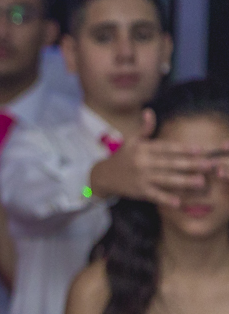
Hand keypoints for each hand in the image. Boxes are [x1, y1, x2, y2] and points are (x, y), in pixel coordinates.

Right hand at [88, 109, 218, 207]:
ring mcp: (141, 177)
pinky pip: (155, 195)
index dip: (183, 149)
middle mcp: (143, 162)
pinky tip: (178, 202)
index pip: (167, 148)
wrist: (103, 175)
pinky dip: (166, 199)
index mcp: (144, 149)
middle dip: (191, 164)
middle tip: (209, 164)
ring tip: (201, 182)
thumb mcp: (131, 140)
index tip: (200, 149)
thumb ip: (144, 128)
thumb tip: (148, 111)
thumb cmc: (122, 157)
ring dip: (184, 181)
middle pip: (171, 163)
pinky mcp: (139, 191)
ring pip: (166, 179)